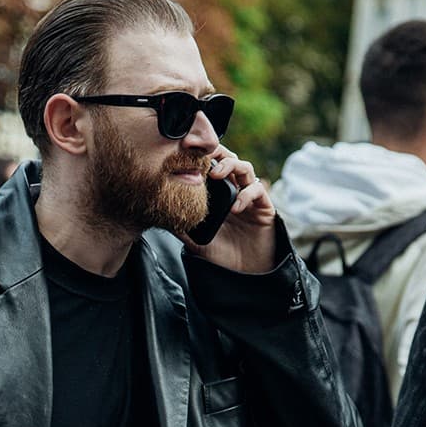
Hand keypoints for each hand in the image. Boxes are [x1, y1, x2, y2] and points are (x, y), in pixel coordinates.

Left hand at [181, 146, 275, 273]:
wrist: (245, 272)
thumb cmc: (223, 255)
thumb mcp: (197, 241)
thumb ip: (182, 229)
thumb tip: (161, 219)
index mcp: (219, 194)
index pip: (212, 167)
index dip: (202, 158)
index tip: (187, 155)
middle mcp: (235, 191)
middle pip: (229, 159)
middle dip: (217, 154)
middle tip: (202, 156)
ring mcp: (250, 197)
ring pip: (245, 168)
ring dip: (231, 166)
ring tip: (216, 174)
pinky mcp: (264, 206)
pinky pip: (257, 191)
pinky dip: (246, 194)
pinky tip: (235, 207)